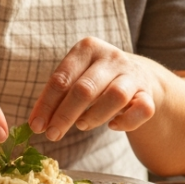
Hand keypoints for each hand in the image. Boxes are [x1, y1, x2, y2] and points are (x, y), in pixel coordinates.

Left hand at [28, 37, 159, 140]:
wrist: (139, 76)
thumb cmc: (97, 79)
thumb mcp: (77, 77)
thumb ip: (58, 95)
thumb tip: (36, 123)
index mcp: (87, 49)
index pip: (62, 78)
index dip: (47, 104)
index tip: (36, 126)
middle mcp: (111, 57)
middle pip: (85, 89)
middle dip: (65, 115)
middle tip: (52, 134)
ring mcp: (132, 74)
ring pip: (115, 96)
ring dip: (94, 116)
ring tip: (82, 125)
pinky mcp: (149, 93)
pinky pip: (142, 110)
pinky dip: (127, 122)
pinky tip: (113, 126)